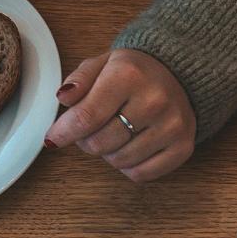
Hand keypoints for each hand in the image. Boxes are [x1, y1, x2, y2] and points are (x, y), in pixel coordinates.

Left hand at [45, 48, 195, 182]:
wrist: (180, 75)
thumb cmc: (135, 72)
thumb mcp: (104, 63)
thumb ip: (79, 79)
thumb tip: (63, 99)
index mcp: (129, 74)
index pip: (87, 116)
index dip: (64, 132)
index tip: (53, 139)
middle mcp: (154, 100)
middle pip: (100, 143)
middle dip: (86, 141)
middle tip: (91, 130)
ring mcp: (172, 126)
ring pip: (119, 162)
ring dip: (108, 153)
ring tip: (115, 134)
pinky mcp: (183, 147)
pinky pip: (141, 174)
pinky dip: (129, 167)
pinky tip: (132, 146)